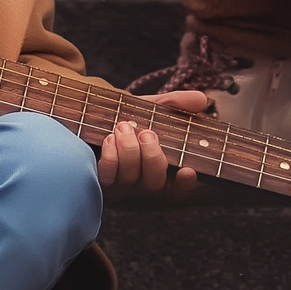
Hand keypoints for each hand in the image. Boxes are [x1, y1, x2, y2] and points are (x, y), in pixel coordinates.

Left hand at [97, 89, 211, 200]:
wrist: (88, 113)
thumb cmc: (124, 114)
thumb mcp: (150, 107)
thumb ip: (176, 103)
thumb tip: (202, 99)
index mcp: (156, 169)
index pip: (177, 189)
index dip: (185, 185)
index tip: (188, 170)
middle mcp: (138, 182)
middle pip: (155, 184)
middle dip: (153, 156)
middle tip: (146, 132)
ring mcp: (115, 183)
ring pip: (131, 179)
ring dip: (130, 149)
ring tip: (123, 126)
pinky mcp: (94, 178)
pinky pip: (107, 176)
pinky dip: (111, 154)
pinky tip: (109, 138)